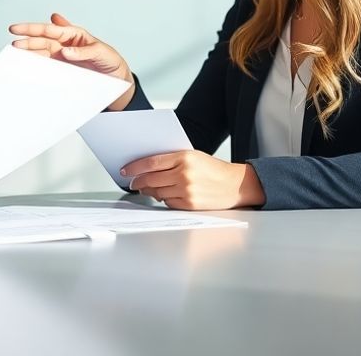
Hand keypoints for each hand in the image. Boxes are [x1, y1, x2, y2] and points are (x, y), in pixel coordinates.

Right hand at [8, 13, 136, 109]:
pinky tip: (27, 65)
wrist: (116, 78)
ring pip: (41, 52)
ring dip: (29, 53)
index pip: (50, 29)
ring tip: (16, 55)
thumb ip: (83, 52)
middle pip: (42, 40)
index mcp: (73, 34)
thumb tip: (65, 51)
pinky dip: (36, 65)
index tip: (17, 29)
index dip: (32, 28)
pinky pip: (46, 66)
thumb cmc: (110, 60)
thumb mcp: (101, 52)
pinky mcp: (62, 69)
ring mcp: (61, 57)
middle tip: (14, 45)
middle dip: (27, 41)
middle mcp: (64, 44)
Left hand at [123, 150, 264, 209]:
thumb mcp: (194, 156)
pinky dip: (163, 199)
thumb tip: (147, 169)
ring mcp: (186, 191)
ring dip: (149, 191)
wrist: (235, 185)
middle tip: (132, 182)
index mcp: (184, 157)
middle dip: (138, 182)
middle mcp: (184, 174)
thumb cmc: (213, 169)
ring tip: (147, 189)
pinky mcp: (189, 204)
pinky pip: (168, 202)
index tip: (125, 170)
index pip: (151, 163)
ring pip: (157, 192)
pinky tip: (165, 194)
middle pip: (151, 179)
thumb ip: (171, 160)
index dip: (134, 167)